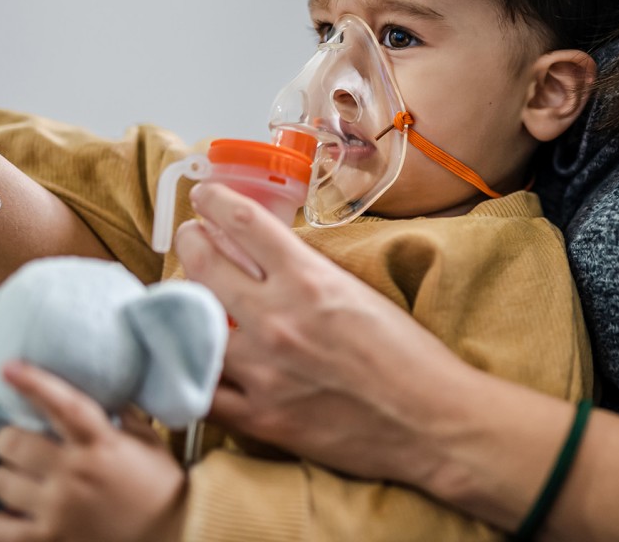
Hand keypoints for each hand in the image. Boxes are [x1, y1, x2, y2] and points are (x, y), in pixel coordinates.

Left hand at [0, 361, 185, 541]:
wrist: (173, 534)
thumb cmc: (160, 486)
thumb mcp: (148, 442)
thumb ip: (122, 415)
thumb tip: (103, 389)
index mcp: (102, 444)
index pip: (63, 405)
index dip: (33, 383)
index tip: (8, 368)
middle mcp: (75, 473)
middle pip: (12, 443)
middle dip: (11, 439)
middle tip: (21, 444)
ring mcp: (59, 509)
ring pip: (0, 481)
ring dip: (7, 477)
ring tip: (21, 478)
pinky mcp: (49, 539)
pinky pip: (0, 525)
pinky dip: (4, 519)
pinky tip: (19, 513)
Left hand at [174, 181, 476, 488]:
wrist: (432, 420)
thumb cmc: (409, 356)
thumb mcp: (360, 294)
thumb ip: (310, 275)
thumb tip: (270, 259)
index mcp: (310, 281)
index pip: (246, 224)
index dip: (216, 203)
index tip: (206, 198)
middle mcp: (279, 320)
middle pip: (205, 265)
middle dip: (192, 242)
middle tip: (191, 238)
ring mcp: (264, 371)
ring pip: (193, 326)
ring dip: (186, 306)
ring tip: (187, 299)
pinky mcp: (260, 417)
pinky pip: (202, 390)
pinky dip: (192, 370)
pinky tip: (191, 358)